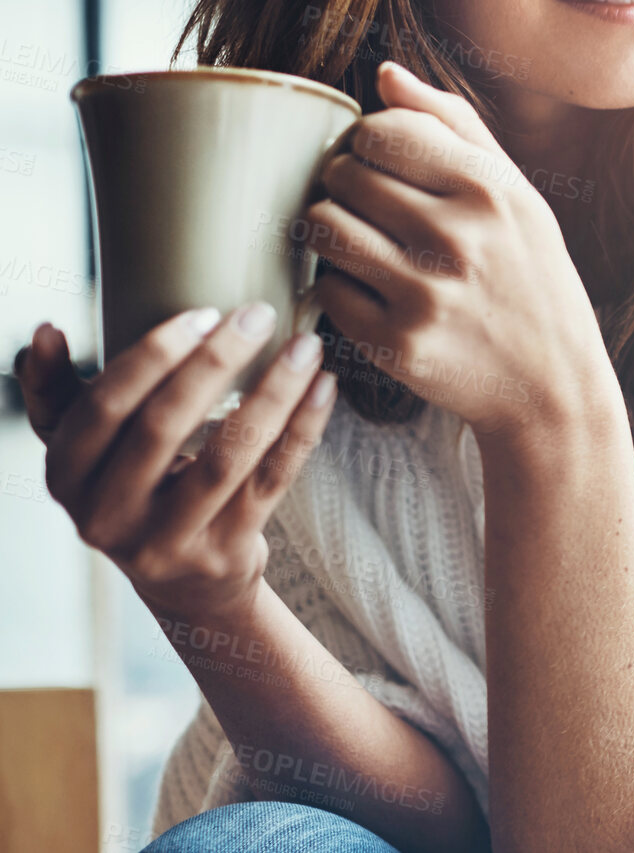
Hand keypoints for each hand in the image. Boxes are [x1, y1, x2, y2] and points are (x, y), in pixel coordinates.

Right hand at [14, 305, 336, 619]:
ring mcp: (169, 541)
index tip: (202, 313)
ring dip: (273, 392)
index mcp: (67, 476)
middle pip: (165, 428)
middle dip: (216, 363)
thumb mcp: (85, 448)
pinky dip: (303, 428)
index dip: (152, 358)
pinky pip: (272, 479)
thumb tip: (44, 331)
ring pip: (229, 456)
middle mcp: (109, 515)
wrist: (184, 584)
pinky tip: (324, 386)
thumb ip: (58, 390)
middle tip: (258, 314)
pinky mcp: (225, 551)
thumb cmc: (134, 489)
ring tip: (306, 344)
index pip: (105, 409)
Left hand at [300, 60, 622, 447]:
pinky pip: (327, 290)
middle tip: (365, 206)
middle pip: (343, 175)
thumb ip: (454, 125)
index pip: (380, 130)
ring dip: (328, 230)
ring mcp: (426, 295)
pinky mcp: (397, 346)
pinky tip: (369, 291)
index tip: (380, 163)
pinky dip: (338, 286)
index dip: (366, 142)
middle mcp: (459, 238)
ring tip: (357, 241)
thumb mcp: (517, 194)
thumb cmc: (531, 276)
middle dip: (342, 183)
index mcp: (490, 189)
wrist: (552, 383)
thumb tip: (384, 74)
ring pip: (322, 227)